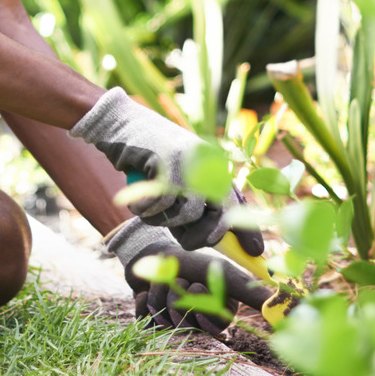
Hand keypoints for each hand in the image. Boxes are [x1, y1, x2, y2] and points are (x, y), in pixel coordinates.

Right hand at [72, 88, 254, 249]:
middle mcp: (207, 161)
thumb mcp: (176, 177)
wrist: (118, 124)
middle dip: (203, 236)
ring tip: (148, 212)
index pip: (237, 202)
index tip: (256, 251)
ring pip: (190, 212)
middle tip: (185, 241)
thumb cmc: (145, 158)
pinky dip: (147, 211)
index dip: (247, 229)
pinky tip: (137, 205)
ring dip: (165, 221)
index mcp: (213, 164)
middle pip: (221, 213)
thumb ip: (194, 201)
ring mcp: (189, 160)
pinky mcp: (168, 161)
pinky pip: (164, 204)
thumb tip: (216, 237)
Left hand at [105, 219, 271, 337]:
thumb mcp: (226, 276)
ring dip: (161, 294)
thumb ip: (252, 293)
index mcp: (216, 315)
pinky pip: (144, 319)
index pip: (214, 327)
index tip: (199, 287)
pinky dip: (144, 299)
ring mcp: (172, 325)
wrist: (158, 255)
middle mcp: (196, 324)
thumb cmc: (195, 264)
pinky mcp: (149, 323)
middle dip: (181, 297)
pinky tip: (146, 290)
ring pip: (165, 322)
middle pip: (188, 325)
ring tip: (163, 282)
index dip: (204, 309)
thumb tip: (291, 310)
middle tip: (180, 281)